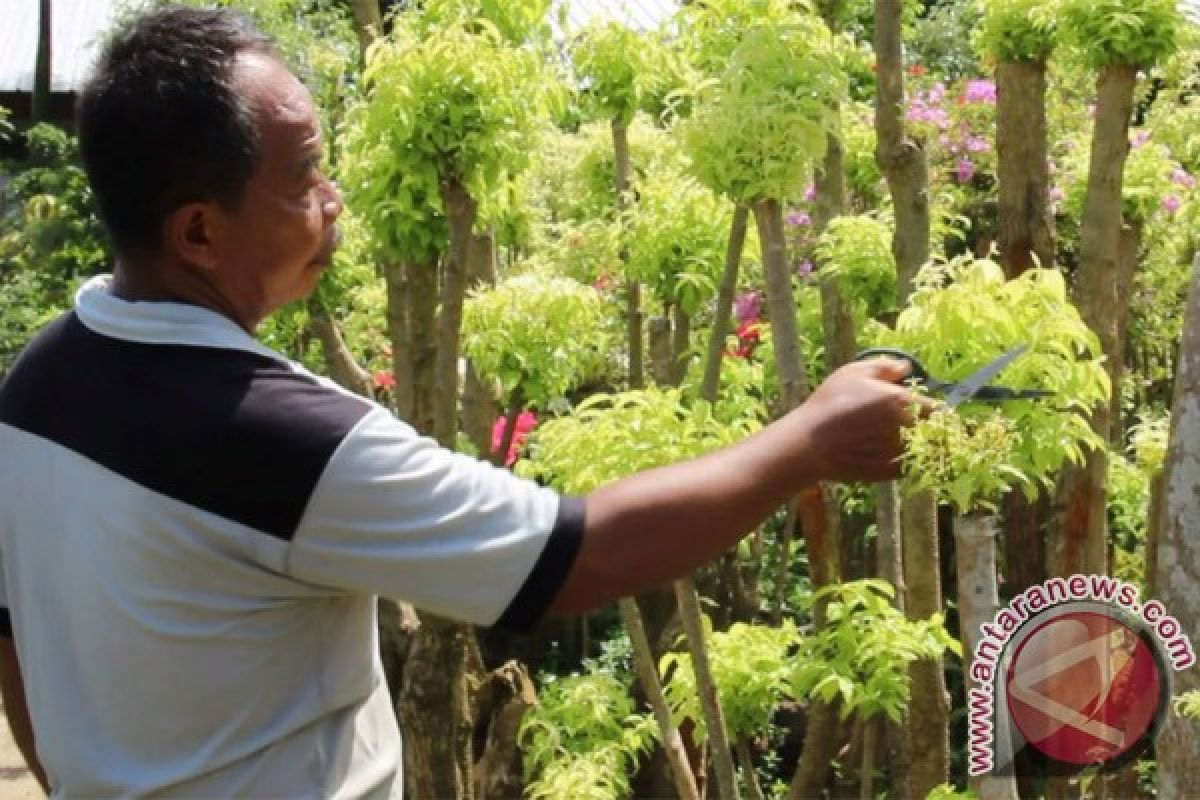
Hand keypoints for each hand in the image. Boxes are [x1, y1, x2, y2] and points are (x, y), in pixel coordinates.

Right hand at [793, 357, 933, 482]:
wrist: (809, 444)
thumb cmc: (829, 403)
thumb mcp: (853, 373)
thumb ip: (884, 367)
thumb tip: (906, 368)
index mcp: (902, 402)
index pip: (937, 408)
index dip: (933, 408)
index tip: (927, 409)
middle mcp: (907, 429)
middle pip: (932, 431)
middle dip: (927, 428)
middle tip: (912, 426)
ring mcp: (900, 454)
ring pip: (920, 450)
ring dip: (916, 445)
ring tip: (896, 441)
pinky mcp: (889, 473)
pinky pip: (906, 466)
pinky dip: (902, 462)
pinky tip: (885, 455)